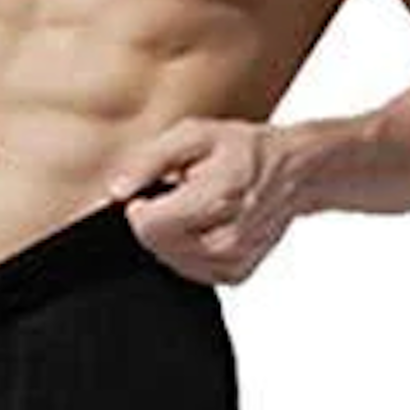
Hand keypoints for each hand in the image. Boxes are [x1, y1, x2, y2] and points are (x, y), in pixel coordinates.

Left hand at [106, 117, 304, 284]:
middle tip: (181, 194)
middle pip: (157, 245)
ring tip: (196, 207)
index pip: (149, 226)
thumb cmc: (243, 149)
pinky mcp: (234, 275)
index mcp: (217, 198)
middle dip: (158, 219)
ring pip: (169, 261)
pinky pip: (189, 270)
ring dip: (171, 236)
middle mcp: (227, 238)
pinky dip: (188, 249)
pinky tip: (204, 226)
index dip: (140, 207)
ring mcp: (232, 262)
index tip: (153, 192)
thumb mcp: (193, 134)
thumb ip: (148, 160)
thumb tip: (115, 191)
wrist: (294, 172)